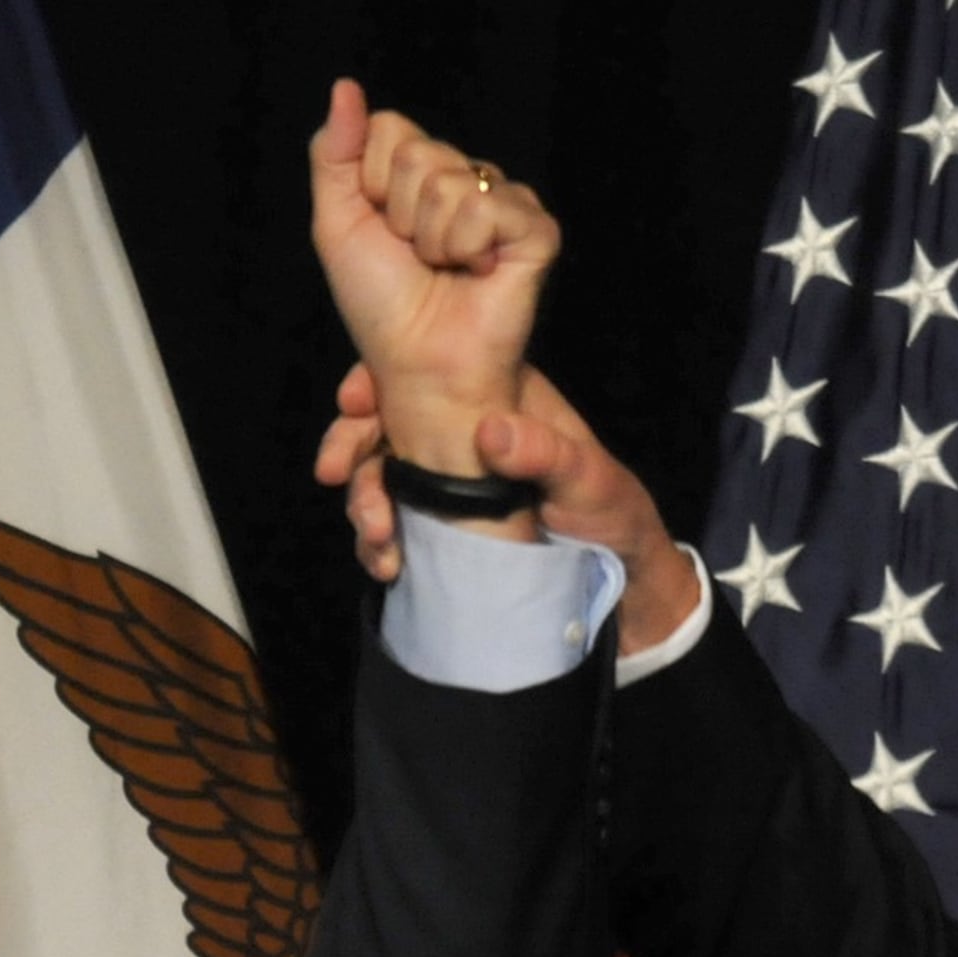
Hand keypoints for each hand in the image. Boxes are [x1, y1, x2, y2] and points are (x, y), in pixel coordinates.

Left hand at [306, 80, 553, 482]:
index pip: (391, 128)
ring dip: (431, 238)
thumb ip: (334, 152)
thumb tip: (345, 87)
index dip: (371, 182)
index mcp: (421, 176)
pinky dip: (466, 247)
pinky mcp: (535, 231)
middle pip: (419, 151)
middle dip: (400, 213)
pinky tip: (478, 272)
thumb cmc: (382, 306)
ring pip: (449, 179)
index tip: (382, 230)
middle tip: (417, 258)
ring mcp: (503, 204)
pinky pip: (486, 208)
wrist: (419, 364)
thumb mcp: (337, 222)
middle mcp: (465, 182)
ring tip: (445, 270)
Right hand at [314, 360, 707, 655]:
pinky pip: (396, 527)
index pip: (422, 373)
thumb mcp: (592, 480)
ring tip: (377, 540)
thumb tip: (490, 432)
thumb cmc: (615, 514)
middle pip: (386, 426)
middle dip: (353, 450)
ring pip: (382, 479)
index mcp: (495, 401)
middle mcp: (462, 437)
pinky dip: (379, 543)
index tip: (351, 404)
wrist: (621, 583)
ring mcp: (448, 485)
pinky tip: (384, 564)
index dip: (377, 383)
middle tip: (336, 476)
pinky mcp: (443, 530)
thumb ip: (547, 454)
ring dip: (364, 506)